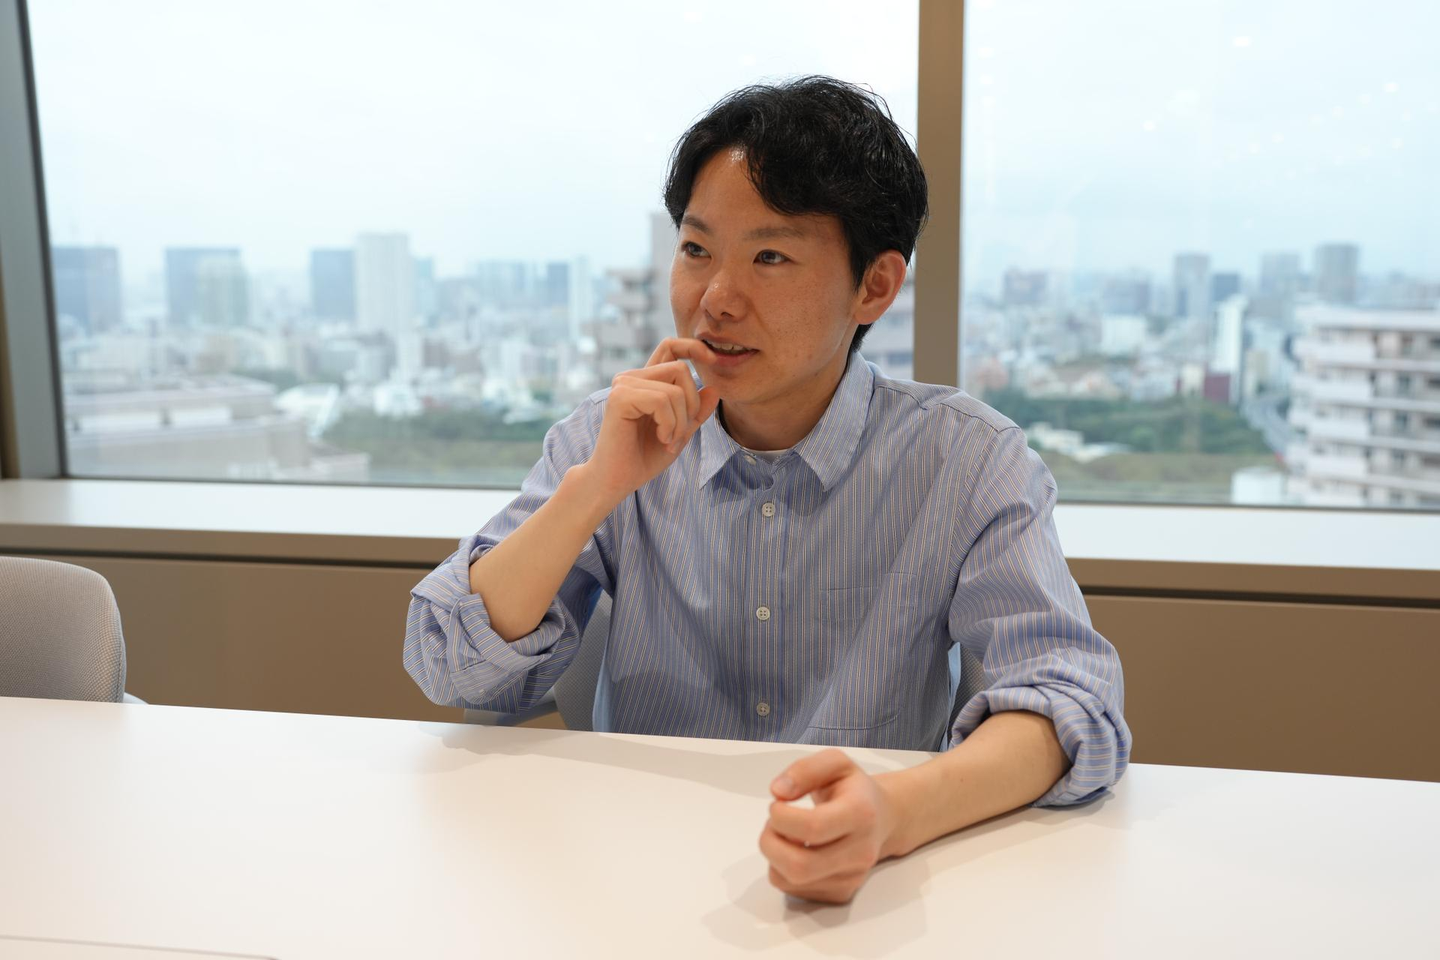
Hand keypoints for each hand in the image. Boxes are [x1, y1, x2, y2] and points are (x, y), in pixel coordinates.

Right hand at [581, 338, 721, 505]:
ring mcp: (624, 385)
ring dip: (680, 421)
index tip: (713, 359)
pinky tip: (660, 438)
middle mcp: (632, 377)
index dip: (693, 346)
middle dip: (691, 404)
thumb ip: (696, 411)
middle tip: (681, 433)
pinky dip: (669, 424)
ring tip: (668, 440)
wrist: (617, 480)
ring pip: (674, 390)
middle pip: (681, 369)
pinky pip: (662, 401)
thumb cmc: (643, 457)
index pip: (670, 347)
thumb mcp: (680, 432)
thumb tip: (714, 388)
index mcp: (645, 381)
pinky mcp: (620, 397)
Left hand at [758, 748, 901, 903]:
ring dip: (773, 856)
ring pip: (791, 880)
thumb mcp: (835, 763)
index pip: (813, 827)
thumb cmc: (853, 789)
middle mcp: (860, 852)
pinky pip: (793, 890)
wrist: (882, 818)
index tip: (776, 804)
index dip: (781, 817)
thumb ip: (804, 769)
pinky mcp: (841, 893)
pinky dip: (781, 870)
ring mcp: (852, 877)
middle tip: (773, 824)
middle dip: (770, 842)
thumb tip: (778, 791)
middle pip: (800, 865)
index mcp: (860, 813)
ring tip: (784, 835)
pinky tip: (795, 850)